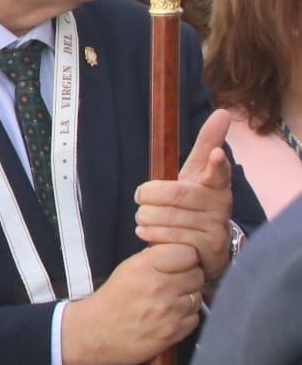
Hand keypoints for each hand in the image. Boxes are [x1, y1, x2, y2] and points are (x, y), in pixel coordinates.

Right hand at [62, 243, 203, 364]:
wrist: (97, 333)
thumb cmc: (111, 299)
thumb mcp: (126, 269)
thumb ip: (153, 258)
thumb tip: (177, 251)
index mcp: (144, 266)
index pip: (188, 252)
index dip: (184, 257)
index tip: (176, 263)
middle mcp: (159, 286)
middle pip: (197, 274)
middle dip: (188, 277)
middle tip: (174, 283)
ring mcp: (169, 311)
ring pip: (198, 296)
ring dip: (187, 298)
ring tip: (169, 301)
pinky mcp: (175, 331)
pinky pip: (195, 317)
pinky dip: (186, 317)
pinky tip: (169, 316)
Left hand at [134, 109, 233, 282]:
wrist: (203, 248)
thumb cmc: (194, 203)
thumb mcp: (197, 173)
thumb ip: (205, 144)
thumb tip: (222, 112)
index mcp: (216, 184)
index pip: (219, 171)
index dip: (216, 164)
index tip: (216, 155)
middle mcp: (220, 206)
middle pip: (171, 195)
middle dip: (147, 197)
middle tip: (142, 201)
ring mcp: (216, 230)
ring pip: (163, 218)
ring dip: (145, 218)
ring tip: (148, 219)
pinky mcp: (206, 252)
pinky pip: (166, 240)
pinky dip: (150, 236)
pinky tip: (152, 235)